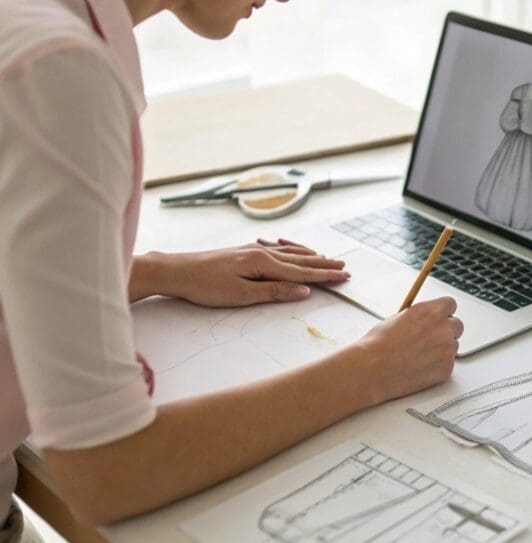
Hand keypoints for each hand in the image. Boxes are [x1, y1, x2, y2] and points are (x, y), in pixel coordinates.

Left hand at [133, 238, 349, 306]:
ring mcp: (253, 250)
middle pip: (300, 261)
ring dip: (311, 256)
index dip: (324, 276)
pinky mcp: (244, 252)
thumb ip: (274, 292)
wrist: (176, 270)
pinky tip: (293, 248)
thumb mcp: (241, 295)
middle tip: (345, 267)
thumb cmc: (205, 286)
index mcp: (264, 264)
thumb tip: (304, 291)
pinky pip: (277, 249)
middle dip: (324, 265)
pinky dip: (292, 250)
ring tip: (327, 257)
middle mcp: (262, 253)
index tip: (344, 277)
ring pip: (290, 253)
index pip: (302, 273)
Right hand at [355, 297, 463, 402]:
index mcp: (430, 312)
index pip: (451, 305)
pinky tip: (419, 367)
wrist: (372, 369)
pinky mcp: (446, 369)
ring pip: (453, 346)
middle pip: (457, 325)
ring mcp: (447, 350)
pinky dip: (438, 366)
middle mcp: (443, 328)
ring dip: (442, 349)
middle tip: (430, 339)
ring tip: (419, 356)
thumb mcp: (398, 318)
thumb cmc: (378, 344)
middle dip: (446, 331)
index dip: (444, 312)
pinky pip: (448, 364)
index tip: (439, 318)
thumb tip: (426, 319)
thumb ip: (419, 317)